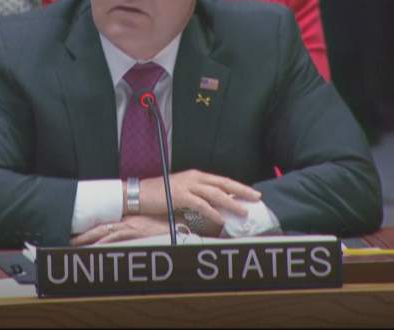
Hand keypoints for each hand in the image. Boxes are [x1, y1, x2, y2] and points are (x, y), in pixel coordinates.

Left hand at [70, 215, 172, 245]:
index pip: (104, 225)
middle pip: (99, 228)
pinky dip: (105, 242)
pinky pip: (116, 237)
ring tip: (74, 244)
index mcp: (127, 220)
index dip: (89, 230)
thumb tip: (124, 237)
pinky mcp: (135, 232)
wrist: (178, 222)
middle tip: (69, 240)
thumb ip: (135, 231)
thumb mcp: (147, 226)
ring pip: (104, 233)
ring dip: (89, 239)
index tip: (76, 235)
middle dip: (83, 235)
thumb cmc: (166, 224)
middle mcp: (126, 222)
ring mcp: (130, 227)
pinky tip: (95, 246)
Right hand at [139, 169, 260, 227]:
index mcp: (195, 176)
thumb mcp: (181, 193)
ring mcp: (187, 186)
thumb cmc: (158, 194)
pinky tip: (221, 218)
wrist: (138, 193)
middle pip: (223, 183)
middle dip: (241, 190)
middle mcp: (194, 178)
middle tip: (256, 197)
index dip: (237, 186)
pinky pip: (201, 204)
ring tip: (243, 211)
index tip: (250, 192)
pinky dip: (212, 212)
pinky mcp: (180, 195)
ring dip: (231, 202)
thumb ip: (197, 199)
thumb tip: (213, 209)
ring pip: (215, 193)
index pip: (221, 180)